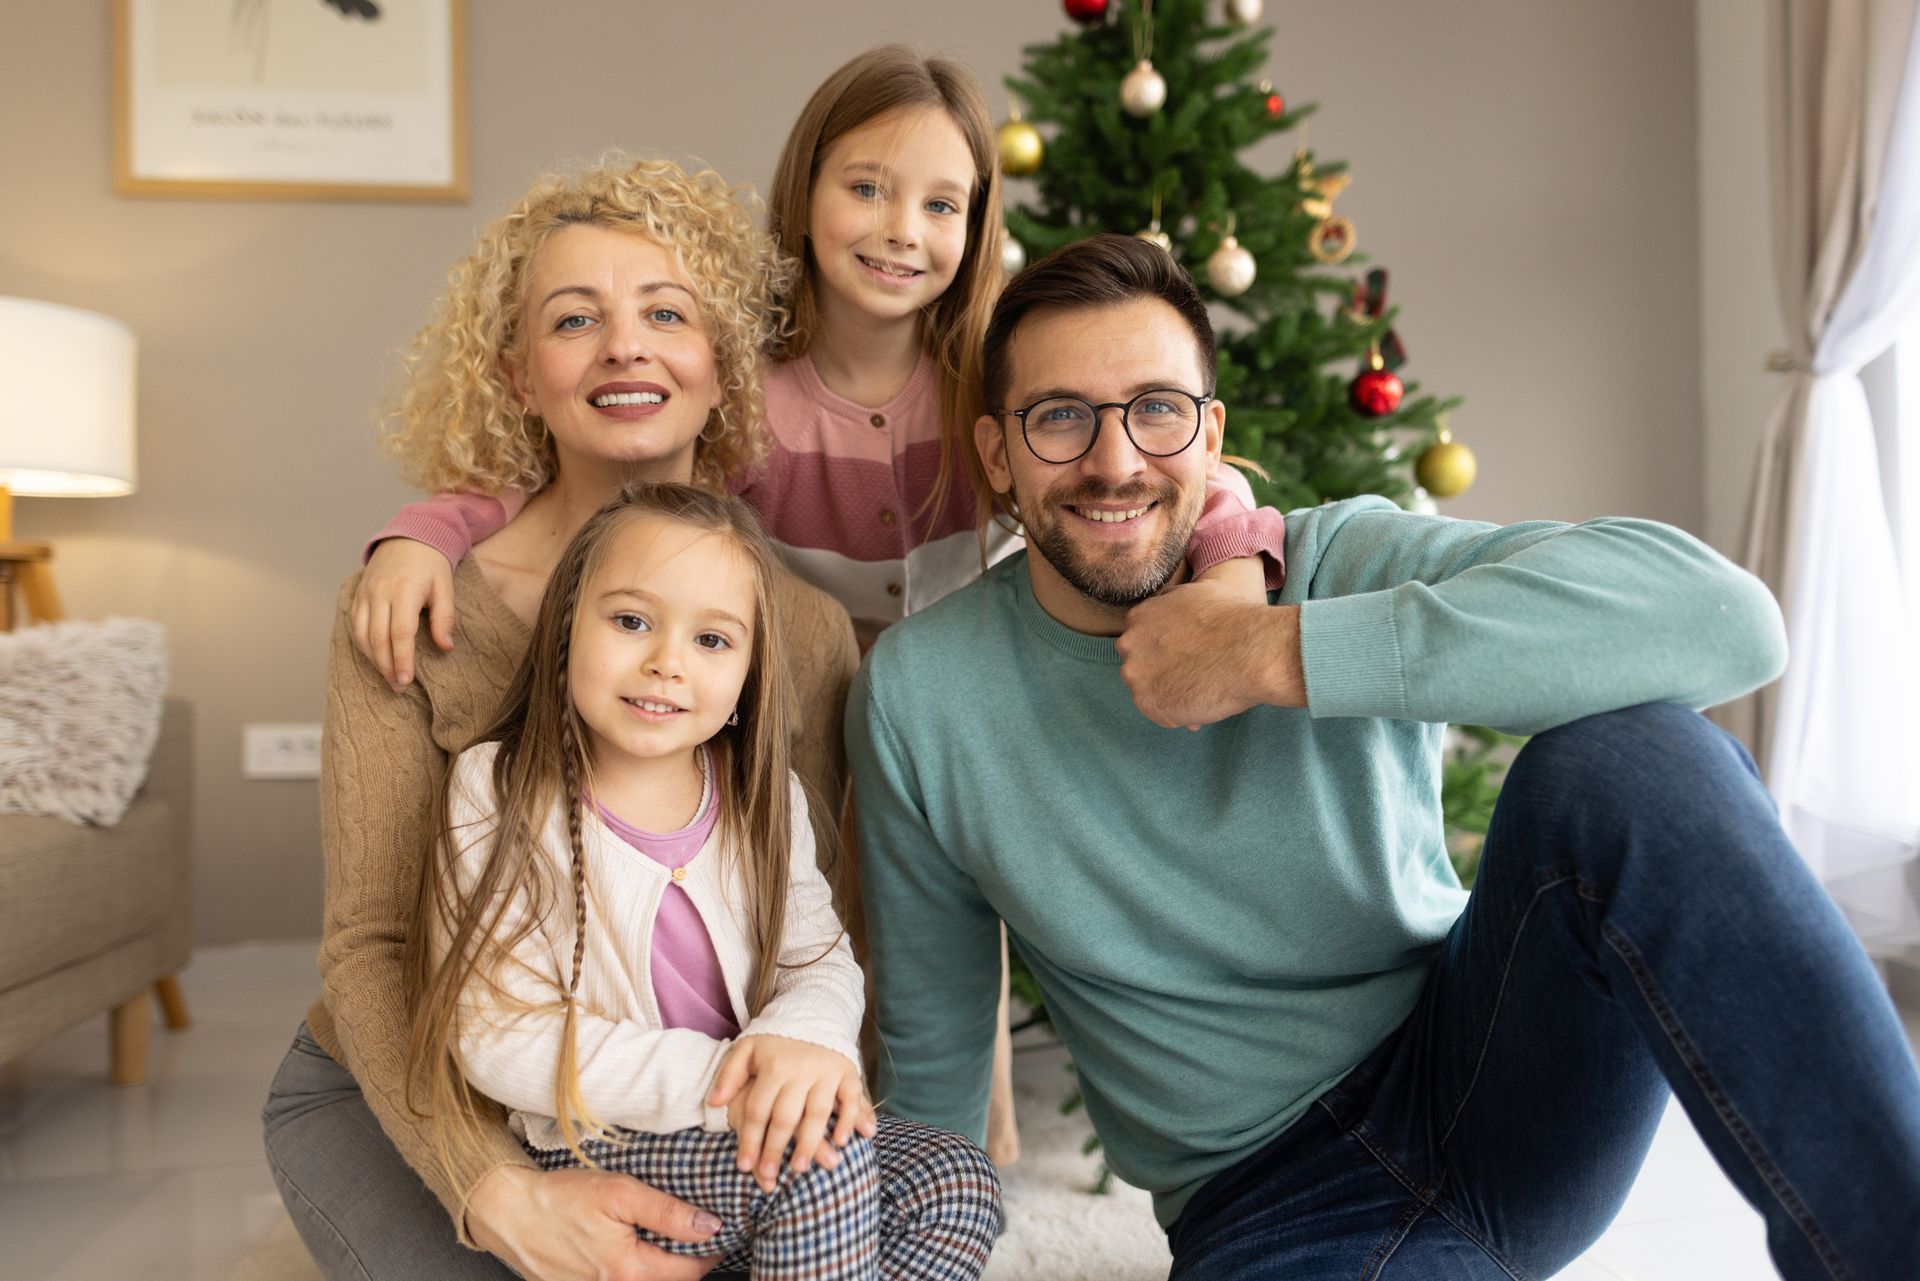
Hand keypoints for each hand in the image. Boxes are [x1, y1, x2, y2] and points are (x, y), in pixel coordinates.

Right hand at [351, 538, 456, 690]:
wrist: (408, 536)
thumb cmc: (431, 564)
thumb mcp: (446, 588)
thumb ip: (444, 619)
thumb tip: (446, 648)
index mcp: (405, 591)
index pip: (400, 633)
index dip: (402, 660)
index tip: (407, 681)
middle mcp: (380, 593)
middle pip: (378, 638)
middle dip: (387, 667)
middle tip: (399, 688)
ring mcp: (365, 594)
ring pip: (362, 634)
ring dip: (374, 660)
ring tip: (389, 678)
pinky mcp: (358, 595)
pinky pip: (356, 625)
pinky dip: (363, 645)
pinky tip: (375, 658)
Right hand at [466, 1163, 722, 1279]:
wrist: (509, 1213)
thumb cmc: (561, 1199)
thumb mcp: (620, 1193)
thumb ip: (668, 1213)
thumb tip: (710, 1227)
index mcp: (629, 1270)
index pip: (692, 1271)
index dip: (711, 1249)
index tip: (719, 1228)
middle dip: (689, 1260)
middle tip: (697, 1230)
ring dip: (663, 1266)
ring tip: (669, 1238)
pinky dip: (637, 1269)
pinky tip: (634, 1247)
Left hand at [708, 1035, 874, 1190]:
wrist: (812, 1012)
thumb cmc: (774, 1039)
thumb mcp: (746, 1049)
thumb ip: (729, 1075)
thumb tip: (714, 1103)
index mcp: (773, 1067)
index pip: (758, 1110)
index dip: (750, 1140)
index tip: (744, 1167)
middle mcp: (800, 1070)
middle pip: (786, 1116)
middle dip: (776, 1149)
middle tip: (769, 1175)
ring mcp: (826, 1071)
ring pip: (817, 1112)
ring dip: (810, 1142)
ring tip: (799, 1168)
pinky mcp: (847, 1071)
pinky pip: (850, 1098)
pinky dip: (849, 1119)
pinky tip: (843, 1141)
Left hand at [1117, 583, 1302, 728]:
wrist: (1250, 651)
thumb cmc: (1233, 619)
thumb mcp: (1199, 592)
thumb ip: (1176, 603)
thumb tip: (1174, 609)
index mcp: (1139, 617)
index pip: (1142, 639)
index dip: (1166, 650)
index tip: (1186, 655)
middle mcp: (1130, 644)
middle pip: (1140, 664)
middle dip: (1162, 671)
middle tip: (1194, 673)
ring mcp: (1136, 675)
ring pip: (1150, 690)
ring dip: (1171, 692)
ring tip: (1203, 688)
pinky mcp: (1148, 703)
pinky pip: (1162, 713)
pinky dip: (1180, 713)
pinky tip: (1204, 702)